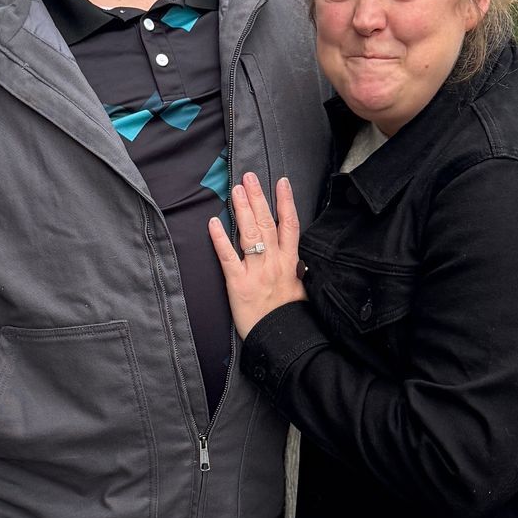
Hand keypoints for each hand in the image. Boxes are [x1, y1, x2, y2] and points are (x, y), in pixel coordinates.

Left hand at [208, 172, 305, 339]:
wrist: (282, 340)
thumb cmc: (292, 316)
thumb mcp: (303, 288)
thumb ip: (297, 268)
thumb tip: (297, 255)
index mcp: (291, 262)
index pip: (290, 225)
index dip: (286, 201)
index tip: (281, 182)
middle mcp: (274, 262)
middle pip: (266, 222)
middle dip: (258, 197)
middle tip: (249, 176)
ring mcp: (256, 271)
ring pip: (249, 234)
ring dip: (242, 209)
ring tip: (236, 189)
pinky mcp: (238, 284)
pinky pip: (228, 257)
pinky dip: (220, 239)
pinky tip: (214, 222)